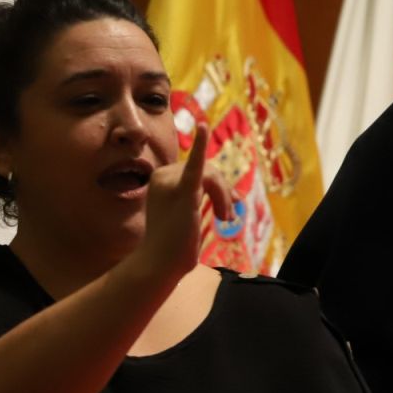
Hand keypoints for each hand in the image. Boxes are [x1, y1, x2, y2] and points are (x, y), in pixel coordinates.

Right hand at [137, 122, 231, 279]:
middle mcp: (163, 175)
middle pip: (209, 171)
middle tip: (228, 217)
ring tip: (224, 218)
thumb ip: (200, 198)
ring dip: (224, 197)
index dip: (218, 187)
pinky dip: (201, 144)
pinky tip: (203, 126)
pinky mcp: (183, 192)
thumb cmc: (172, 246)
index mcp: (161, 178)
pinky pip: (195, 165)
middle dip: (223, 192)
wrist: (159, 265)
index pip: (198, 170)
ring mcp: (171, 182)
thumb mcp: (185, 216)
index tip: (231, 202)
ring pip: (213, 175)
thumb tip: (232, 194)